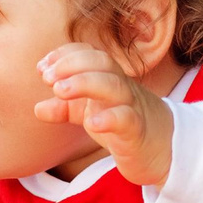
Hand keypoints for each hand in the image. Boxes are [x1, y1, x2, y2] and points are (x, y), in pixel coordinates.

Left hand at [33, 43, 173, 186]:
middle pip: (102, 62)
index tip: (42, 67)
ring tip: (59, 91)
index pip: (89, 53)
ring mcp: (132, 107)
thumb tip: (37, 108)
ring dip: (85, 83)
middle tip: (46, 78)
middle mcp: (121, 87)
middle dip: (72, 64)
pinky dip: (109, 118)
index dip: (65, 55)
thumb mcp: (90, 115)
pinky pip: (127, 119)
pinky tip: (90, 123)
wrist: (165, 149)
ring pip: (114, 85)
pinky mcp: (138, 131)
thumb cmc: (124, 125)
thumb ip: (65, 109)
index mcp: (108, 79)